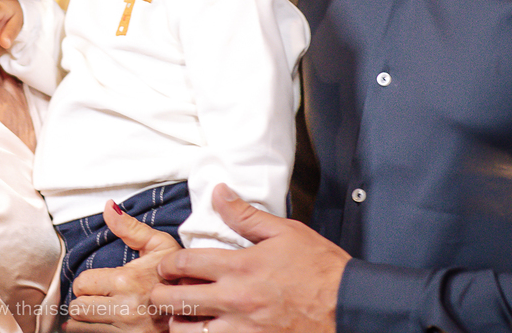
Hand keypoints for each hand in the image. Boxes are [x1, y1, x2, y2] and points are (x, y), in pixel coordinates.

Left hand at [64, 201, 179, 331]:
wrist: (202, 310)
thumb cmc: (180, 277)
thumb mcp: (160, 245)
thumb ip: (130, 228)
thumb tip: (108, 207)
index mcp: (128, 281)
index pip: (82, 283)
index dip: (87, 282)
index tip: (99, 282)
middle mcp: (126, 309)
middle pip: (78, 308)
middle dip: (84, 301)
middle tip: (98, 297)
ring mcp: (128, 331)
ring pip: (82, 328)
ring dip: (87, 320)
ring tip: (101, 312)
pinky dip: (95, 331)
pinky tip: (107, 324)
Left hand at [150, 184, 348, 332]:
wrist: (350, 307)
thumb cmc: (320, 270)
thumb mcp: (285, 232)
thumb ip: (245, 215)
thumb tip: (218, 193)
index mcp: (240, 267)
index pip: (185, 263)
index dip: (168, 264)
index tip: (166, 266)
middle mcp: (235, 300)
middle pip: (176, 299)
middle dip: (161, 294)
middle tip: (161, 291)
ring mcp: (242, 330)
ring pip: (188, 332)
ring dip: (178, 323)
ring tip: (181, 316)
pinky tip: (205, 331)